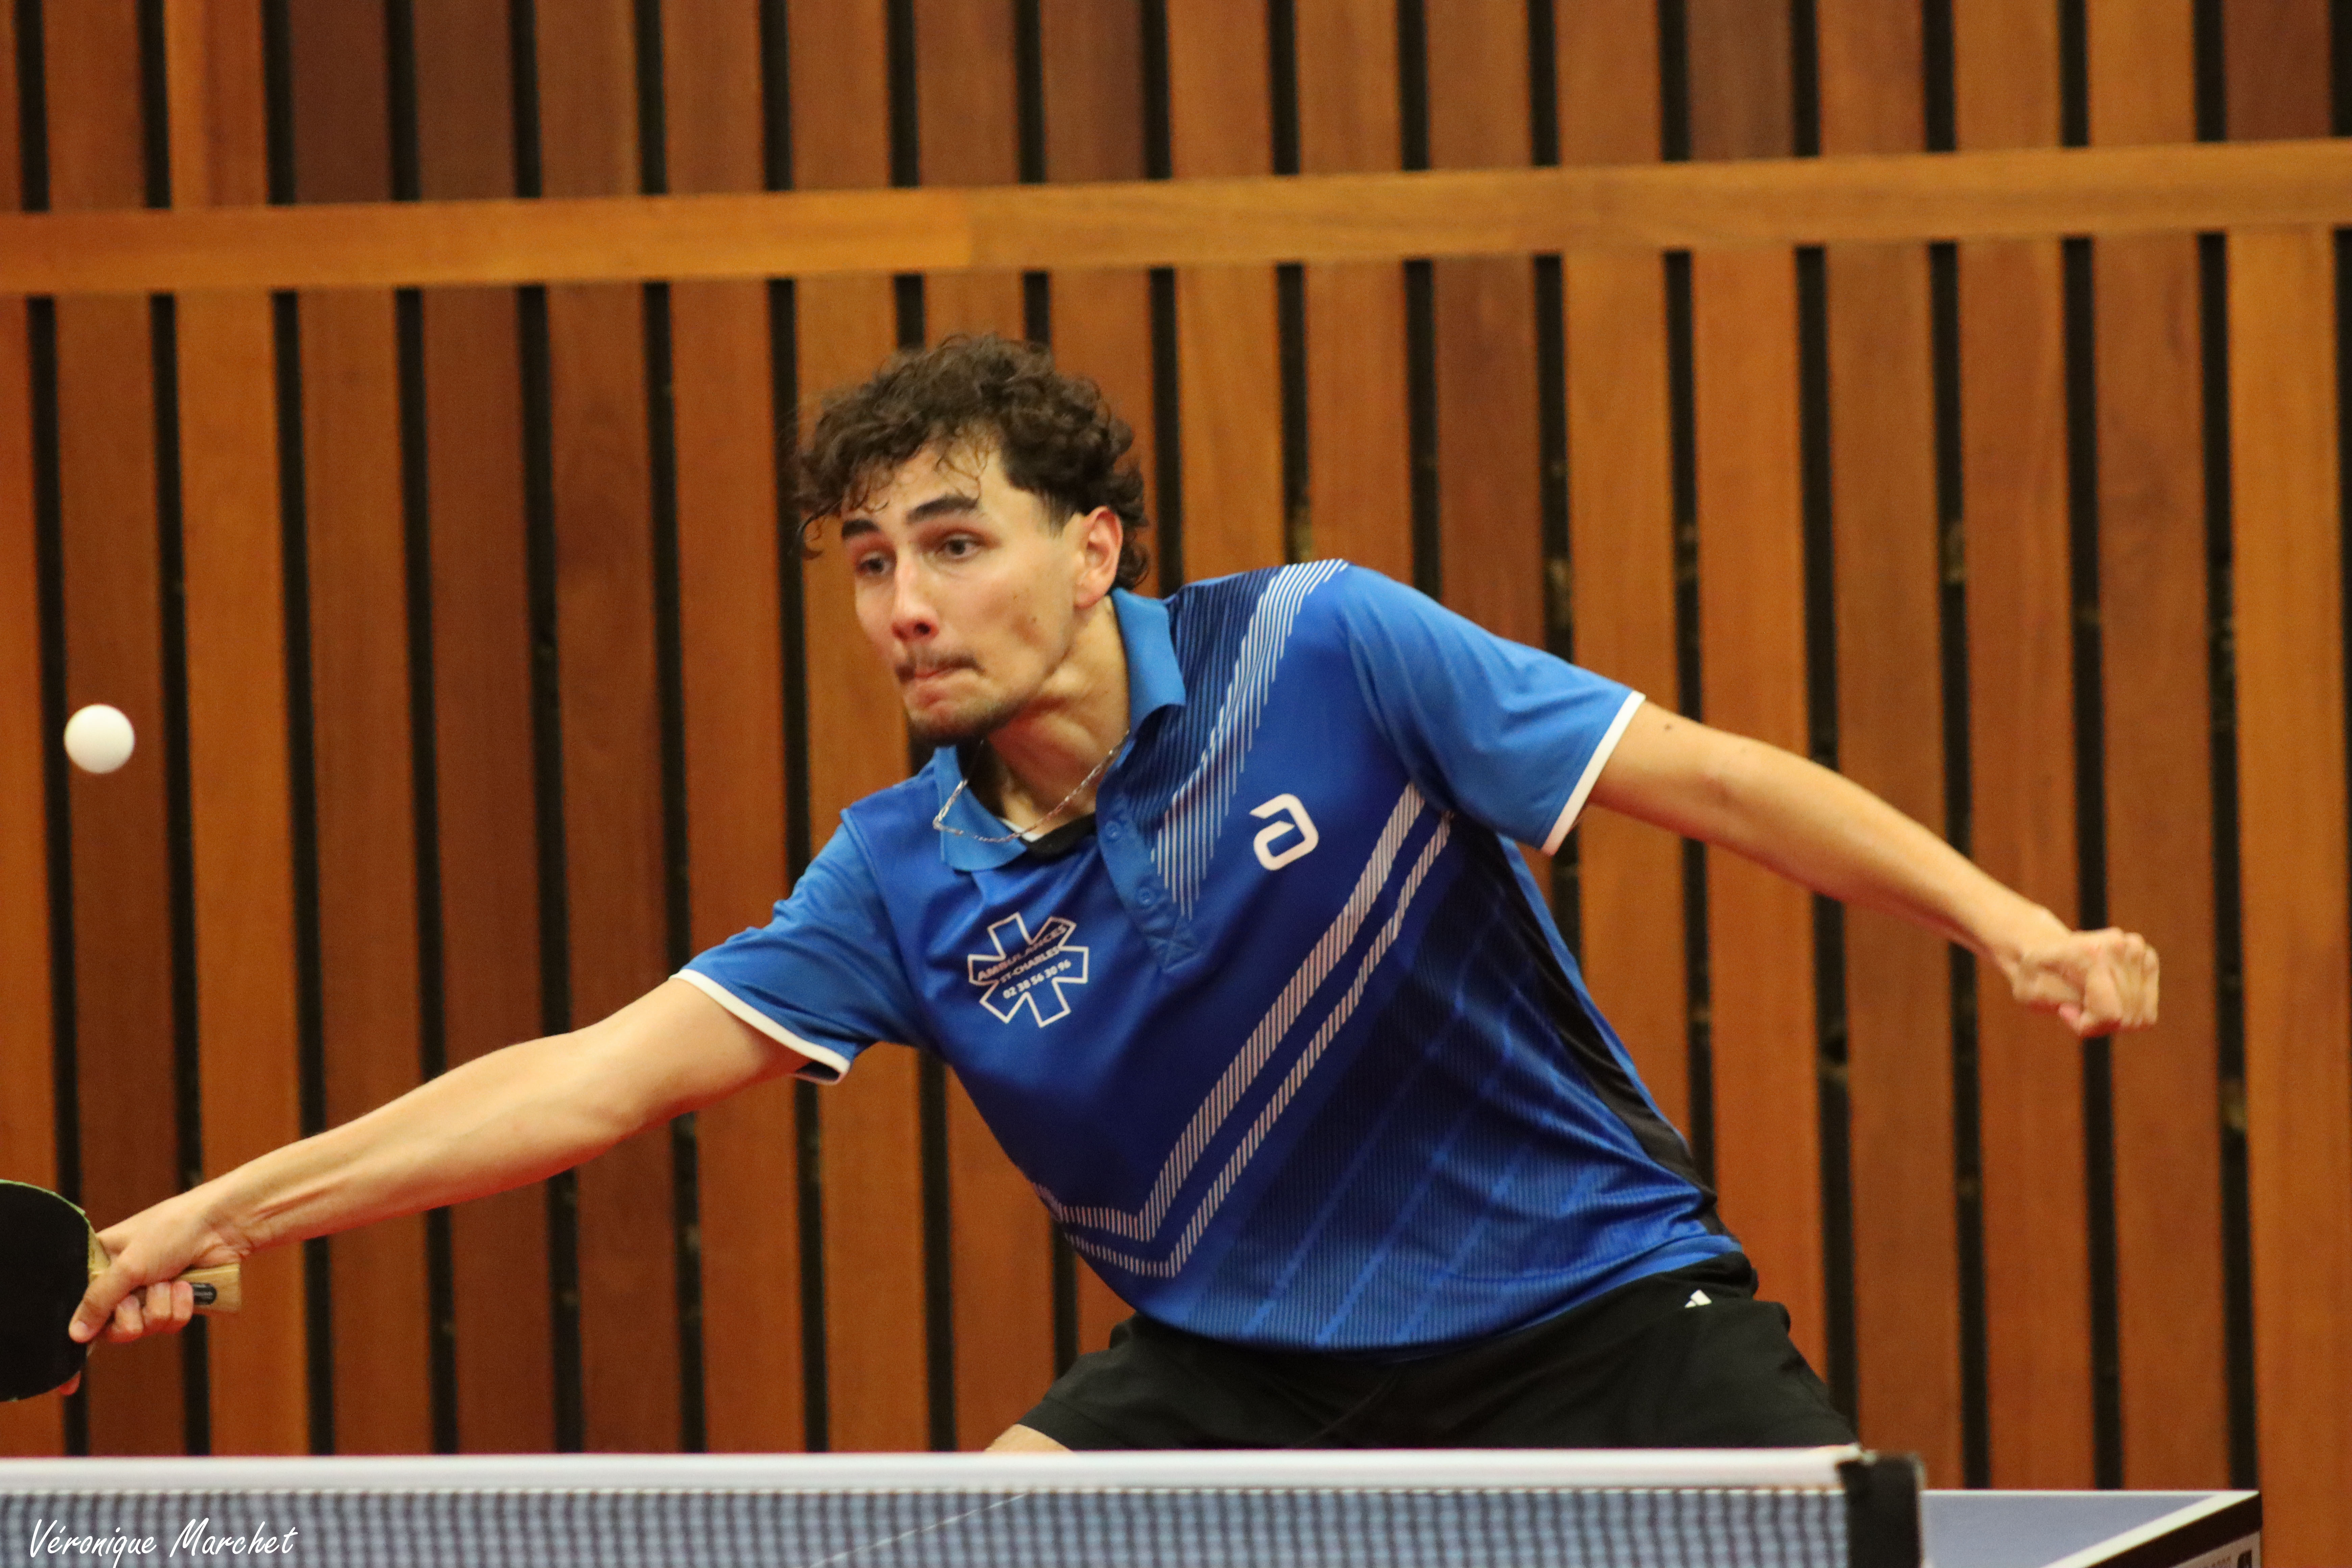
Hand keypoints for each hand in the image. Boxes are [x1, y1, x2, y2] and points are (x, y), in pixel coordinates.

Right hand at [57, 1190, 248, 1395]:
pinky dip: (180, 1307)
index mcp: (101, 1265)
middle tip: (138, 1293)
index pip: (79, 1307)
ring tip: (169, 1281)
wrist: (222, 1227)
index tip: (69, 1384)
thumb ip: (98, 1299)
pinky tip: (186, 1286)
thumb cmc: (172, 1231)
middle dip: (129, 1314)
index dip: (77, 1340)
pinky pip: (170, 1324)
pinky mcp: (177, 1302)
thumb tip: (75, 1335)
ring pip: (144, 1328)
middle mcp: (122, 1283)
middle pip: (112, 1328)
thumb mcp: (127, 1264)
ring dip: (159, 1306)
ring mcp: (150, 1294)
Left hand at [2005, 926, 2158, 1035]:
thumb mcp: (2028, 992)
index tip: (2064, 1011)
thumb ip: (2059, 1002)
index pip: (2110, 1014)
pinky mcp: (2148, 957)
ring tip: (2089, 1000)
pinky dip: (2128, 1011)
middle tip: (2075, 1006)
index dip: (2086, 1025)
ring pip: (2140, 1016)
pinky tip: (2107, 996)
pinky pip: (2148, 1009)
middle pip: (2125, 1018)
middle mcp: (2119, 947)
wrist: (2045, 946)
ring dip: (2114, 1019)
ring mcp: (2136, 949)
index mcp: (2090, 955)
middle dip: (2098, 1022)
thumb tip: (2093, 1009)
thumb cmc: (2033, 973)